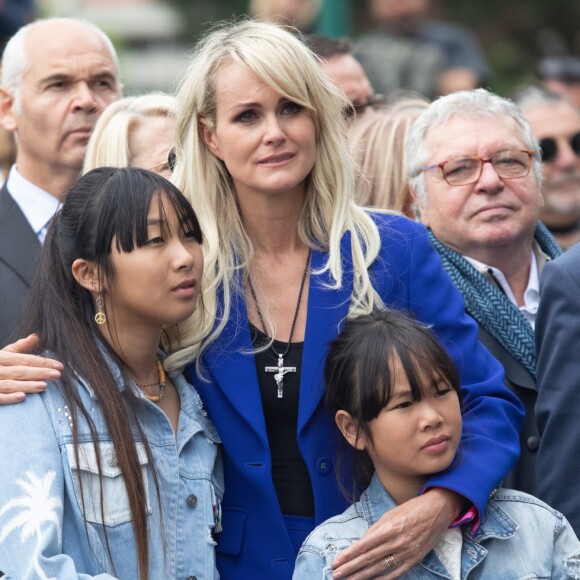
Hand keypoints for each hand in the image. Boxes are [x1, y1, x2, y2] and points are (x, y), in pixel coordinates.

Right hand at [0, 334, 62, 404]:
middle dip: (40, 372)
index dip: (43, 362)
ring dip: (27, 385)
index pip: (25, 359)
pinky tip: (22, 397)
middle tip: (57, 375)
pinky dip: (9, 397)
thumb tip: (36, 336)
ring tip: (44, 386)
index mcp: (1, 357)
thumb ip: (19, 347)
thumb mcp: (2, 354)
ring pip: (10, 384)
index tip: (60, 365)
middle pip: (20, 371)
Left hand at [331, 488, 463, 578]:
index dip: (348, 555)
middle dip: (351, 568)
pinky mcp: (414, 559)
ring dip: (362, 576)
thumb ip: (375, 529)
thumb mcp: (389, 514)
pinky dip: (382, 579)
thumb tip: (362, 542)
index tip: (336, 561)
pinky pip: (396, 573)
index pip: (363, 545)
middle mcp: (396, 542)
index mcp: (388, 528)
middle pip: (369, 559)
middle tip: (336, 574)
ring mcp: (406, 552)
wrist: (437, 510)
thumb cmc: (411, 509)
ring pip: (380, 568)